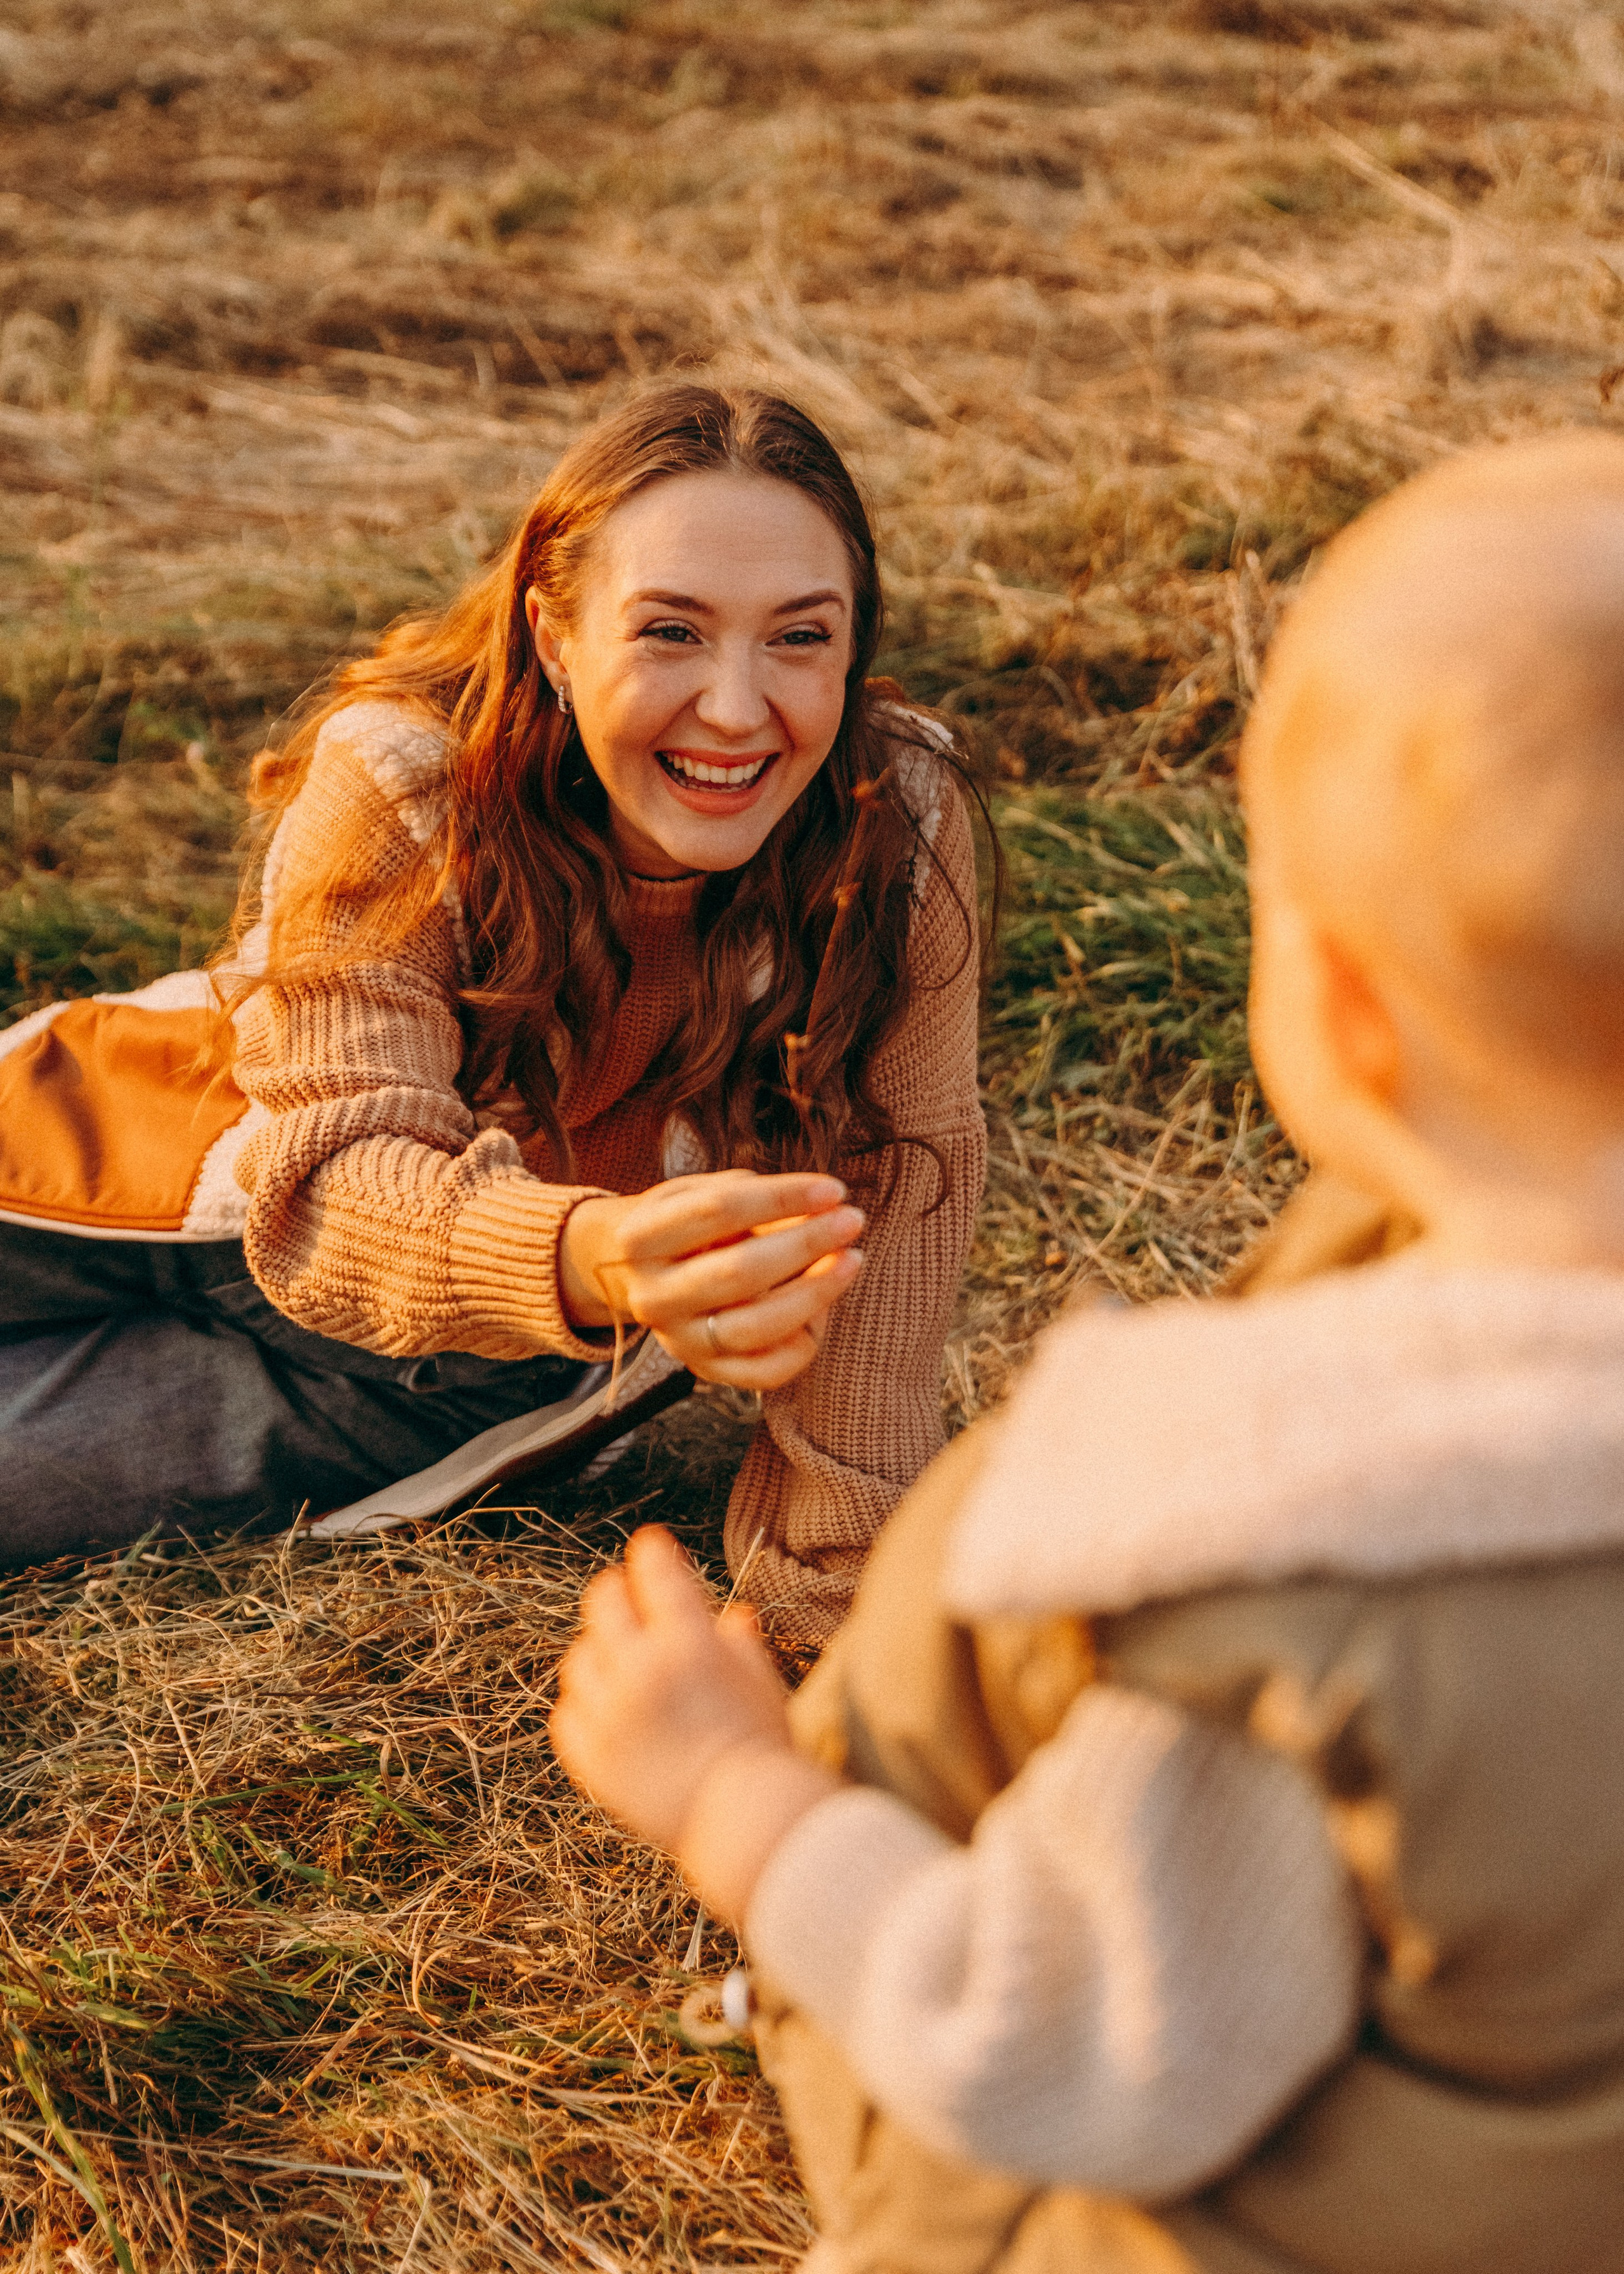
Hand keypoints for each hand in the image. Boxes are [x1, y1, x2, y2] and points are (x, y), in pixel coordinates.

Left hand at [551, 1526, 837, 1921]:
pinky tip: (602, 1709)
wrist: (740, 1820)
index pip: (656, 1572)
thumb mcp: (761, 1682)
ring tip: (614, 1660)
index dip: (651, 1554)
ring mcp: (609, 1714)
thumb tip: (732, 1617)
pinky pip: (566, 1714)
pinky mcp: (589, 1756)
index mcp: (687, 1642)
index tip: (650, 1547)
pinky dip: (582, 1706)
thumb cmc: (762, 1747)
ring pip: (579, 1658)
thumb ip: (739, 1642)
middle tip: (620, 1594)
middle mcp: (640, 1669)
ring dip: (597, 1651)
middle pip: (603, 1604)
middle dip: (614, 1593)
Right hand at [558, 1169, 865, 1389]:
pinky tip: (822, 1311)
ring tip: (851, 1261)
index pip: (720, 1210)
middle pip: (740, 1271)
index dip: (784, 1197)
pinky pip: (766, 1371)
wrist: (637, 1273)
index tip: (832, 1189)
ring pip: (756, 1326)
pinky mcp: (705, 1370)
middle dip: (807, 1243)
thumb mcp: (702, 1192)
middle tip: (852, 1221)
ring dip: (816, 1292)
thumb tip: (824, 1207)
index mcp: (641, 1238)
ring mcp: (678, 1339)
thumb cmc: (687, 1223)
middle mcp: (653, 1295)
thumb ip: (755, 1196)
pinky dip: (803, 1343)